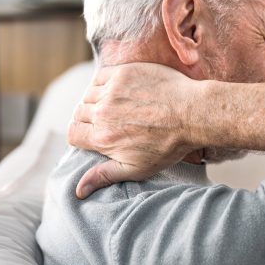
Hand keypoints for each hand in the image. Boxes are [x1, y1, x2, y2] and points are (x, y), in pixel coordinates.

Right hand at [69, 63, 201, 198]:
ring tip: (114, 106)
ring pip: (88, 94)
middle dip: (88, 118)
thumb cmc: (167, 145)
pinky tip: (117, 90)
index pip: (72, 134)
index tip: (92, 135)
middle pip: (79, 113)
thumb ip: (104, 176)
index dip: (80, 136)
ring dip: (95, 100)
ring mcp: (112, 91)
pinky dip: (103, 83)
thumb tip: (78, 191)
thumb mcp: (136, 168)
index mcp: (103, 138)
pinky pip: (100, 77)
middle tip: (108, 121)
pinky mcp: (123, 73)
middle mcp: (103, 113)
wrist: (192, 114)